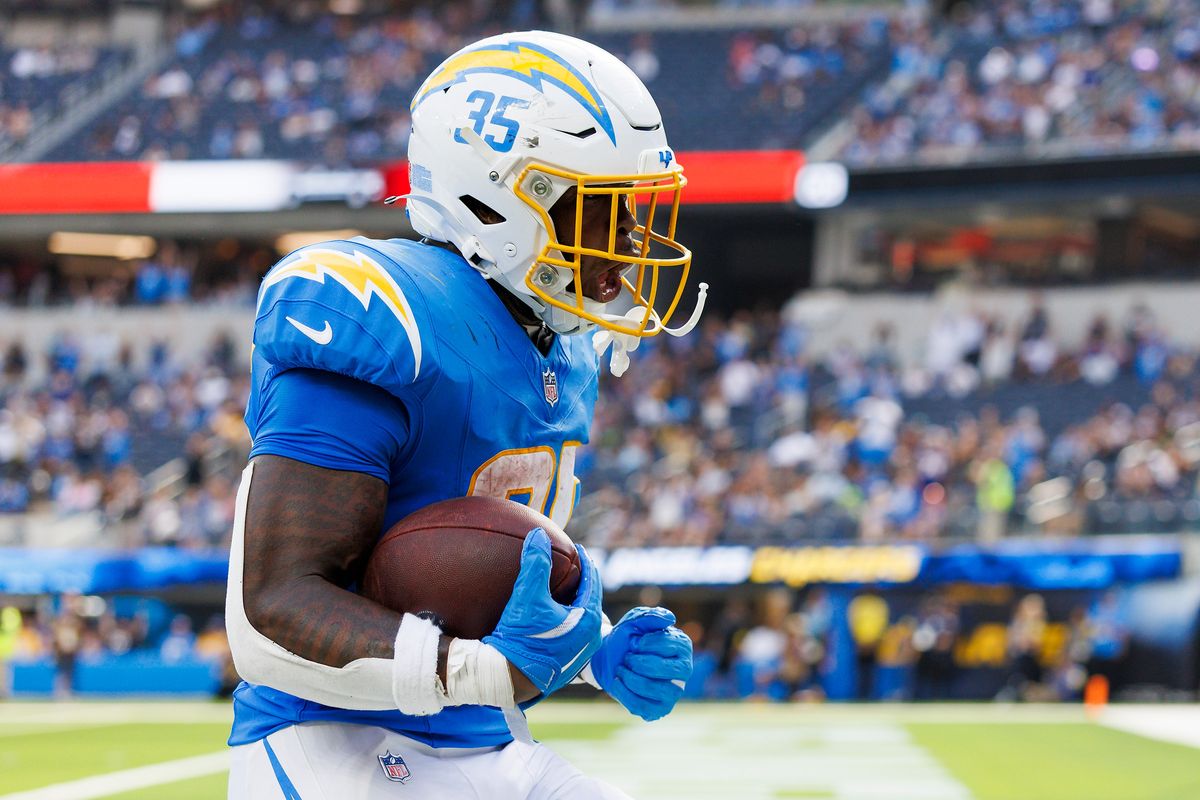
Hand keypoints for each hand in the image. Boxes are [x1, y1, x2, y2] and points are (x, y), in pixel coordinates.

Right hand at [484, 529, 602, 701]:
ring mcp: (582, 652)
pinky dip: (570, 615)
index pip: (592, 582)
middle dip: (584, 580)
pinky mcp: (570, 662)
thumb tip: (538, 534)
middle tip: (575, 564)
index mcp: (588, 621)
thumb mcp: (528, 597)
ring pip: (585, 617)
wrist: (508, 678)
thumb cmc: (520, 639)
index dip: (585, 561)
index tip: (577, 547)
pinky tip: (556, 612)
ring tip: (567, 586)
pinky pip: (576, 631)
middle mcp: (591, 638)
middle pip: (591, 599)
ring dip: (577, 599)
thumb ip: (535, 563)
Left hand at [590, 606, 692, 721]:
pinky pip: (644, 707)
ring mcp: (673, 692)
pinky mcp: (659, 709)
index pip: (669, 646)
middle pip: (666, 670)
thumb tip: (670, 618)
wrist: (609, 656)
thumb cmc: (627, 638)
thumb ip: (651, 616)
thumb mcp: (635, 620)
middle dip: (639, 663)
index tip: (635, 642)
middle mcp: (683, 670)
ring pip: (656, 690)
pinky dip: (625, 693)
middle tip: (627, 657)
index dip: (646, 644)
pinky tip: (617, 682)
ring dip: (632, 678)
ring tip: (621, 670)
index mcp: (682, 646)